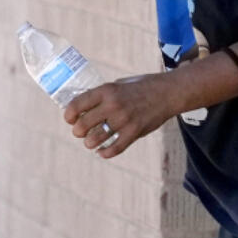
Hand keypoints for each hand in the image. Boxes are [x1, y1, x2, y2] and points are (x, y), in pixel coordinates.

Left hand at [63, 74, 178, 158]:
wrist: (167, 93)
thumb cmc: (142, 87)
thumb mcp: (120, 84)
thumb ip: (104, 96)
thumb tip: (86, 107)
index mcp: (107, 90)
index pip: (77, 104)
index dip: (69, 115)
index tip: (69, 119)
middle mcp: (113, 105)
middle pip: (83, 125)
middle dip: (78, 131)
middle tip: (80, 132)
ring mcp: (124, 120)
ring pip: (95, 139)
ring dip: (89, 143)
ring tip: (90, 142)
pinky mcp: (134, 132)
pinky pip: (114, 149)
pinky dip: (105, 153)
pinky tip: (102, 151)